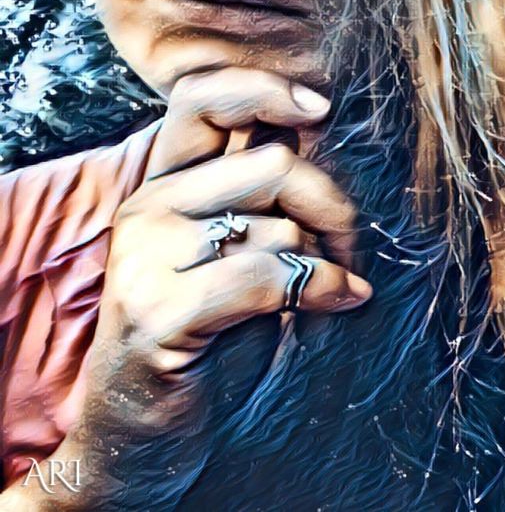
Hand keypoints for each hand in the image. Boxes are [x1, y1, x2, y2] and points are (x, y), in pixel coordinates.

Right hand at [59, 69, 371, 508]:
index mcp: (164, 182)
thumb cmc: (208, 331)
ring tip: (334, 287)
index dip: (263, 88)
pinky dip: (321, 287)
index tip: (319, 109)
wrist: (143, 427)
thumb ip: (260, 191)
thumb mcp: (233, 247)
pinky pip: (267, 276)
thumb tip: (316, 127)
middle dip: (333, 204)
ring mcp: (144, 258)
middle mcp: (147, 208)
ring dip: (329, 259)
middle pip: (273, 164)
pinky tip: (342, 302)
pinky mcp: (157, 313)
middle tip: (350, 243)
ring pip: (278, 226)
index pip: (201, 96)